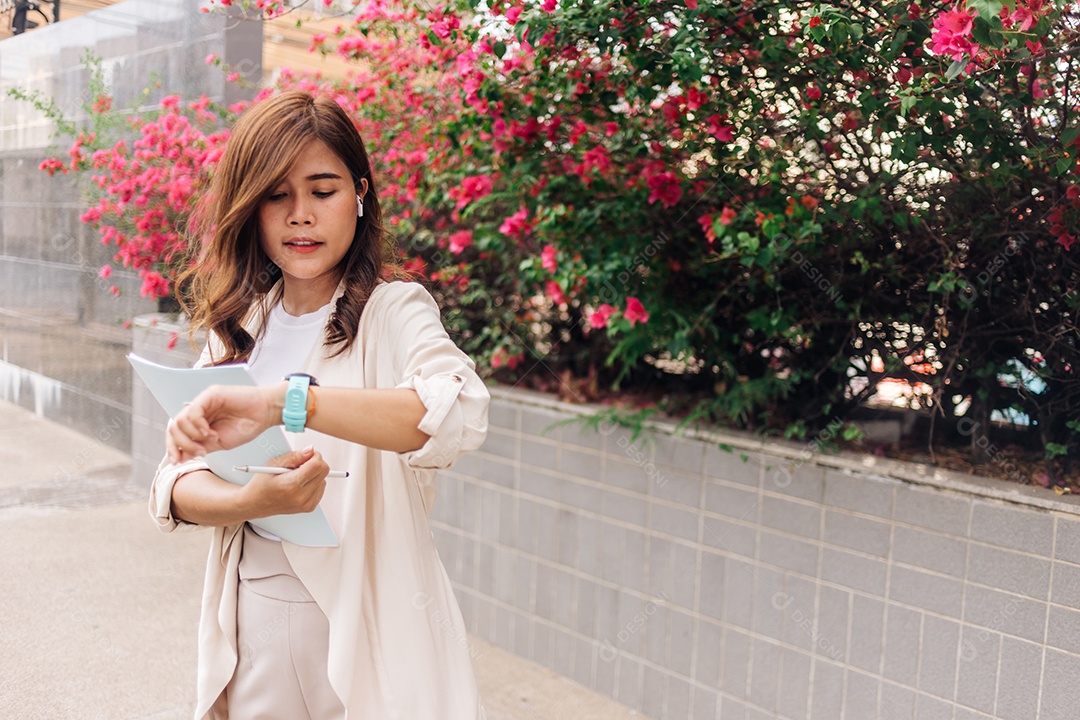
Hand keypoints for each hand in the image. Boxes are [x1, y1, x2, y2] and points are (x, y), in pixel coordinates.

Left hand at [166, 383, 283, 463]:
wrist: (266, 413)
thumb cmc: (248, 426)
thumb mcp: (220, 443)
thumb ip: (200, 447)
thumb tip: (181, 456)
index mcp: (199, 422)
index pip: (176, 433)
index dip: (172, 448)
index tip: (177, 462)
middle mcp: (198, 411)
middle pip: (174, 427)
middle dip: (181, 444)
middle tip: (199, 452)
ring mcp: (203, 402)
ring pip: (180, 420)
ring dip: (193, 436)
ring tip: (210, 440)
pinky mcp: (210, 395)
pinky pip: (193, 412)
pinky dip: (198, 425)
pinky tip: (209, 432)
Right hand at [242, 447, 329, 516]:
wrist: (255, 504)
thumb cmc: (261, 485)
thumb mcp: (273, 464)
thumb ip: (294, 456)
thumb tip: (310, 450)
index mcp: (291, 485)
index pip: (317, 465)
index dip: (314, 455)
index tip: (307, 454)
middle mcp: (300, 497)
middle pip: (324, 472)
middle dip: (315, 463)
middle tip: (300, 464)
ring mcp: (306, 504)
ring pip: (323, 479)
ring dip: (314, 474)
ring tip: (296, 476)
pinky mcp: (309, 507)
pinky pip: (321, 488)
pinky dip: (313, 483)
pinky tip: (299, 484)